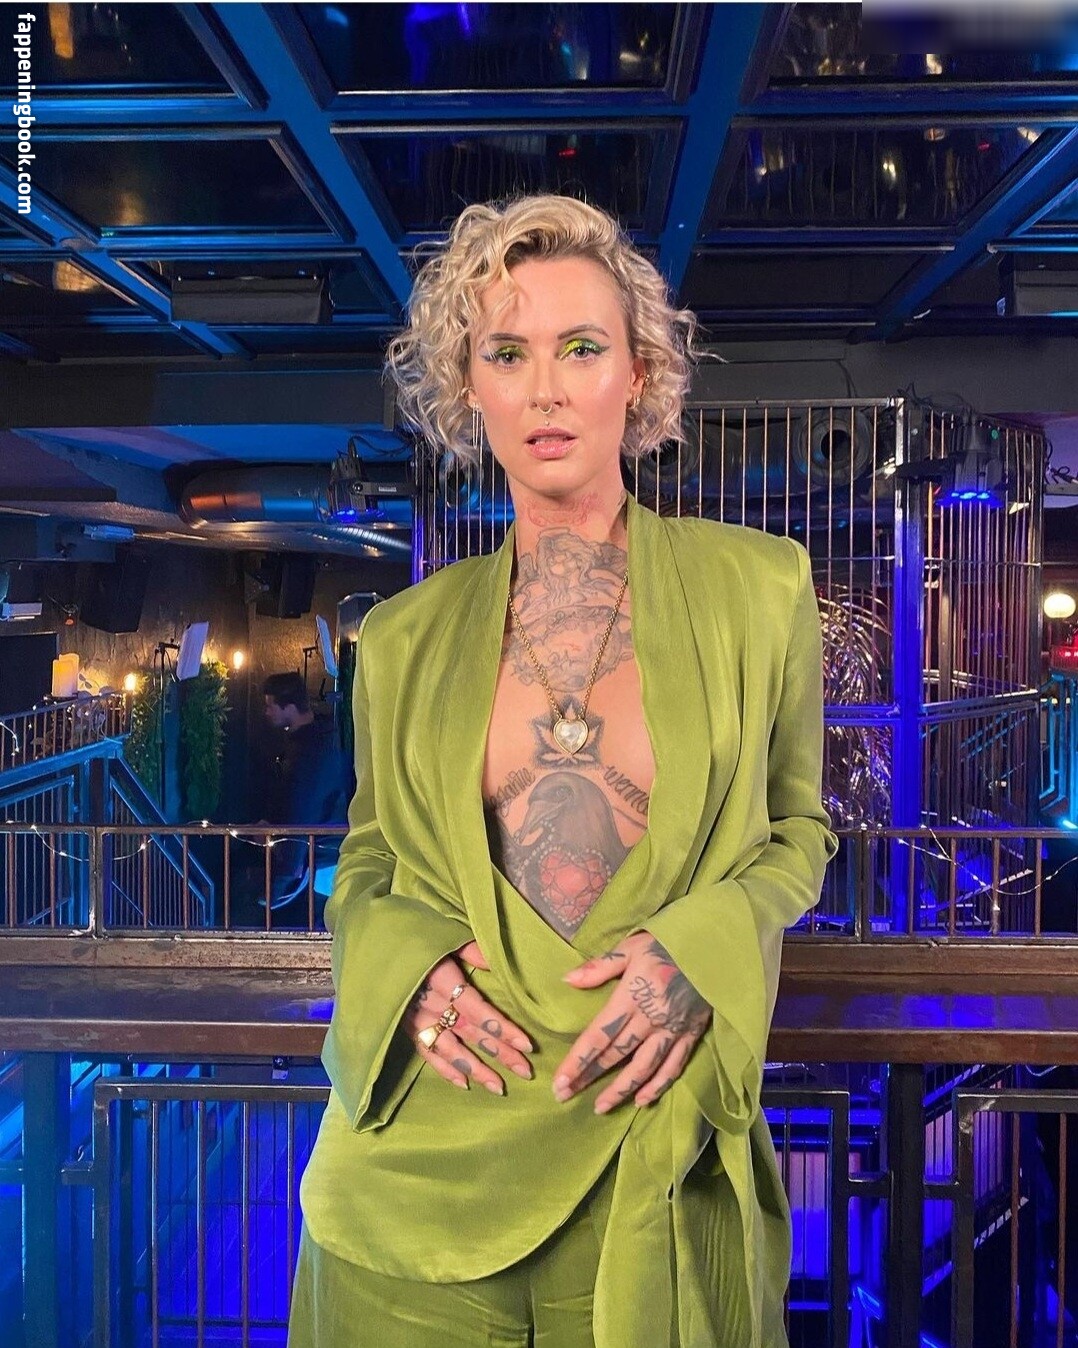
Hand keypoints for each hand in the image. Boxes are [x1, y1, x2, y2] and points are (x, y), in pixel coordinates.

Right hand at [403, 940, 533, 1095]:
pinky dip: (444, 1069)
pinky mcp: (405, 1026)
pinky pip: (426, 1052)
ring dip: (475, 1069)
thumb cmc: (413, 936)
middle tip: (525, 1071)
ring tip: (498, 1086)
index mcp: (440, 978)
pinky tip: (464, 1083)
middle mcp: (428, 1003)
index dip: (502, 1028)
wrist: (374, 946)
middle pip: (469, 1031)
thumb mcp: (443, 935)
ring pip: (449, 1049)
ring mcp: (414, 1018)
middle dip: (498, 1053)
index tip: (526, 1044)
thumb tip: (496, 962)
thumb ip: (470, 950)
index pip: (477, 1009)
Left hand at [553, 932, 710, 1113]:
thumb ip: (600, 966)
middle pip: (616, 1054)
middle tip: (565, 1096)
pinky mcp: (690, 1035)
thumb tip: (567, 980)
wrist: (713, 947)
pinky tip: (642, 1100)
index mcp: (632, 995)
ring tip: (601, 1107)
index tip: (560, 1082)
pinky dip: (658, 1086)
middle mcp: (651, 1018)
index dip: (578, 1061)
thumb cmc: (667, 943)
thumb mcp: (631, 946)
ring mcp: (672, 1030)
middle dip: (589, 1077)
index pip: (599, 1035)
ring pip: (644, 1068)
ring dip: (621, 1090)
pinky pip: (673, 1066)